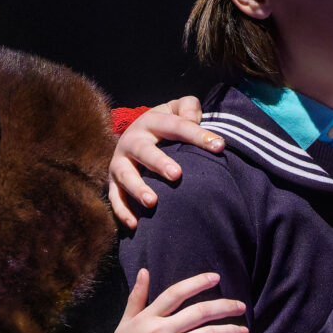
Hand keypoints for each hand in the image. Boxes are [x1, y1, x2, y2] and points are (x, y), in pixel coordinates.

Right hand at [104, 269, 249, 332]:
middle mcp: (158, 330)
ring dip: (229, 331)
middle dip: (224, 306)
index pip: (176, 293)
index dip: (198, 282)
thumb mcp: (124, 325)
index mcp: (146, 318)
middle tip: (241, 305)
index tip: (216, 278)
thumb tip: (144, 271)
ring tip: (244, 330)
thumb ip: (136, 298)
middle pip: (198, 312)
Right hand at [108, 97, 224, 228]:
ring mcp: (120, 162)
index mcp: (151, 121)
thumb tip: (195, 119)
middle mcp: (132, 140)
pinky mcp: (113, 182)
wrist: (136, 134)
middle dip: (158, 162)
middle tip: (176, 175)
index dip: (197, 135)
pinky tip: (135, 224)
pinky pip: (114, 197)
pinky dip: (122, 211)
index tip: (219, 146)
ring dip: (137, 188)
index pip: (176, 126)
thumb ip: (189, 107)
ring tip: (152, 202)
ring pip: (124, 175)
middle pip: (143, 150)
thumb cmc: (166, 125)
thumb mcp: (177, 108)